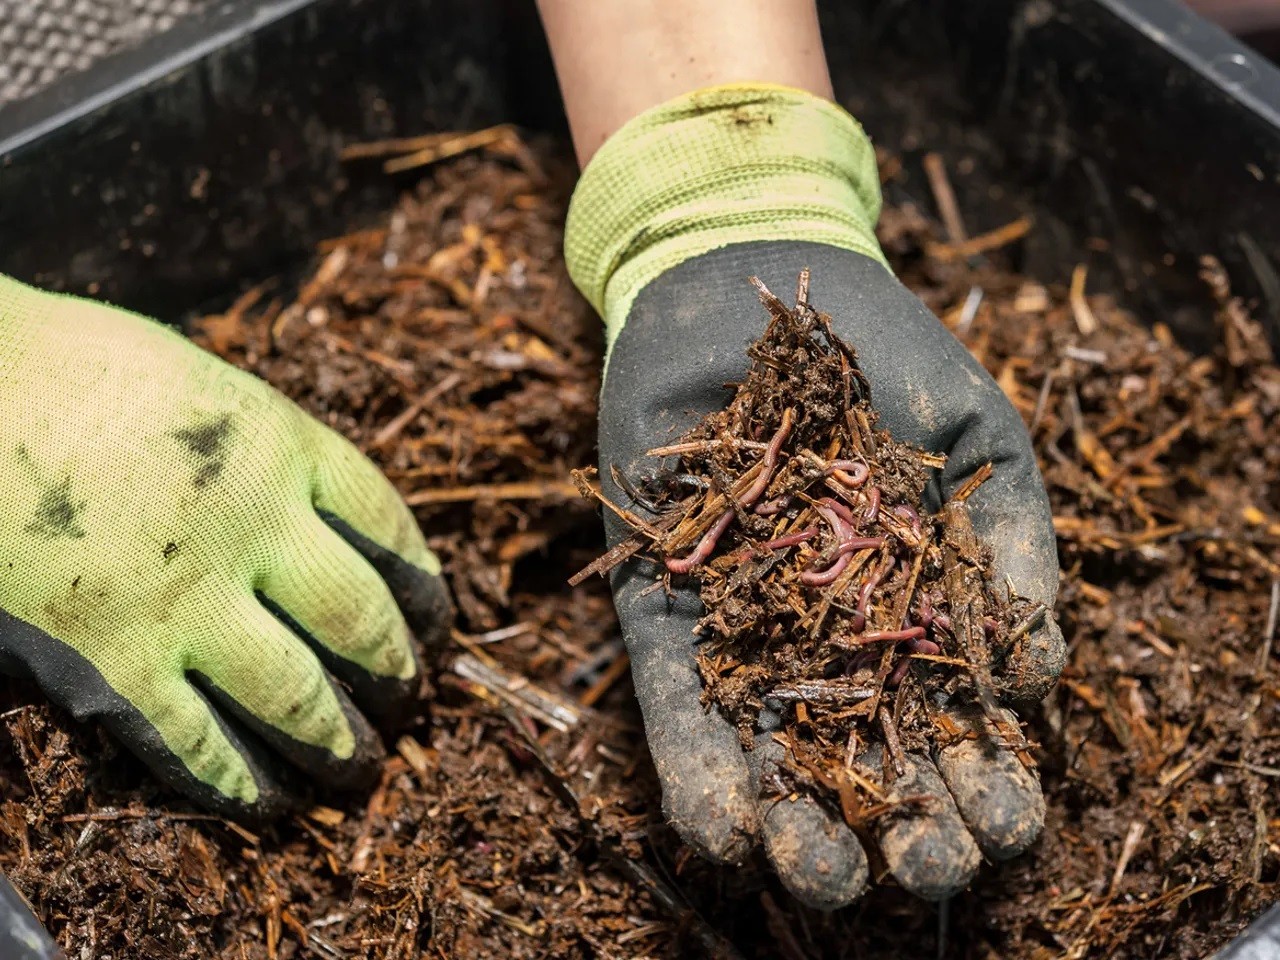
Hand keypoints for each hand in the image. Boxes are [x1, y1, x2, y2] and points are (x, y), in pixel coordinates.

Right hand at [0, 276, 451, 819]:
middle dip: (395, 672)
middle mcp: (253, 527)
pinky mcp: (111, 661)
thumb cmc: (71, 370)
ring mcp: (185, 599)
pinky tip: (263, 801)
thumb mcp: (202, 387)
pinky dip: (236, 779)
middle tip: (408, 700)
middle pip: (358, 619)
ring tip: (358, 765)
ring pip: (295, 695)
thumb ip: (266, 452)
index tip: (435, 618)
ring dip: (336, 740)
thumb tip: (313, 516)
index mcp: (282, 446)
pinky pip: (192, 741)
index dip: (422, 585)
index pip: (387, 527)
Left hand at [566, 86, 1063, 907]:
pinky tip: (726, 827)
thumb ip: (1015, 544)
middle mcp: (834, 645)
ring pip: (777, 762)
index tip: (1008, 820)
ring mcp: (748, 635)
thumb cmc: (883, 360)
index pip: (961, 730)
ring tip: (824, 868)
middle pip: (874, 768)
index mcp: (921, 618)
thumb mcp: (977, 440)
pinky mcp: (664, 615)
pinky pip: (678, 710)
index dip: (988, 787)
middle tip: (928, 862)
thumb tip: (1044, 672)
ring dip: (802, 832)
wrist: (751, 286)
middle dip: (908, 830)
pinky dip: (698, 772)